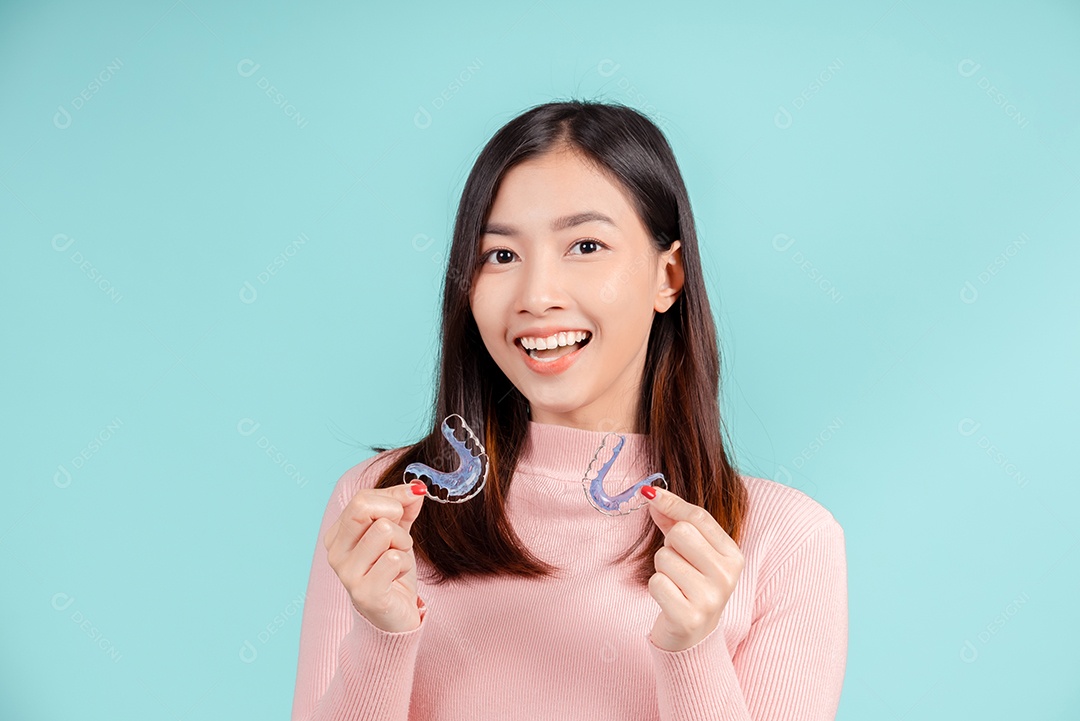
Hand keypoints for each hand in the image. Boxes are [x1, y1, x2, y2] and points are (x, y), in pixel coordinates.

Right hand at [323, 480, 427, 632]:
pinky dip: (405, 565)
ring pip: (384, 531)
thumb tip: (415, 488)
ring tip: (398, 561)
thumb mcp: (397, 534)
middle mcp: (336, 553)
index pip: (363, 498)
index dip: (393, 497)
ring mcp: (347, 574)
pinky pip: (394, 559)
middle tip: (400, 536)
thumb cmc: (392, 573)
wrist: (395, 617)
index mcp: (337, 535)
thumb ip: (403, 508)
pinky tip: (398, 577)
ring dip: (403, 544)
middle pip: (363, 507)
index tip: (409, 502)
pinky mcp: (365, 593)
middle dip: (394, 515)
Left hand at [642, 485, 744, 651]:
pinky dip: (656, 588)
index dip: (671, 502)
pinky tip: (670, 600)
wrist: (693, 637)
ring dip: (661, 569)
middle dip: (669, 545)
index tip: (648, 495)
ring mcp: (710, 598)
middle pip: (681, 533)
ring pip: (664, 558)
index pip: (698, 517)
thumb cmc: (691, 585)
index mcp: (732, 555)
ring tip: (675, 584)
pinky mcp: (689, 617)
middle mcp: (727, 576)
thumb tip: (651, 494)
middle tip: (677, 564)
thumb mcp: (692, 551)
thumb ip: (675, 520)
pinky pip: (656, 583)